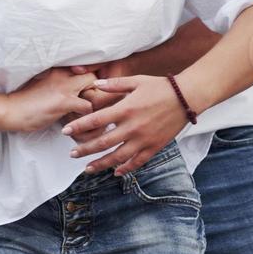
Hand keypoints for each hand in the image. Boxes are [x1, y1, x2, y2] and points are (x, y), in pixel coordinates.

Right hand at [4, 67, 96, 132]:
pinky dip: (88, 115)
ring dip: (96, 100)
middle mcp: (63, 75)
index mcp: (58, 70)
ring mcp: (64, 88)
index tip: (93, 86)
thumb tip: (75, 88)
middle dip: (97, 87)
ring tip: (90, 110)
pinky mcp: (63, 102)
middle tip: (94, 100)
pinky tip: (81, 119)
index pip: (84, 65)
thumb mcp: (44, 85)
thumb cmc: (26, 101)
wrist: (11, 110)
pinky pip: (88, 106)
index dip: (93, 74)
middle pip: (93, 74)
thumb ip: (60, 83)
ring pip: (95, 86)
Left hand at [61, 74, 189, 175]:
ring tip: (87, 169)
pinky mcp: (155, 147)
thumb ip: (114, 84)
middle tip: (71, 154)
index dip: (79, 126)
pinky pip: (138, 161)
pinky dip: (126, 168)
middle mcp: (132, 127)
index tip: (65, 132)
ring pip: (118, 157)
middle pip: (103, 143)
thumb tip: (95, 84)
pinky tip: (115, 172)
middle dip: (85, 150)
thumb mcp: (136, 81)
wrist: (186, 98)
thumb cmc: (160, 87)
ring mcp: (144, 139)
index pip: (96, 120)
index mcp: (125, 109)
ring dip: (101, 164)